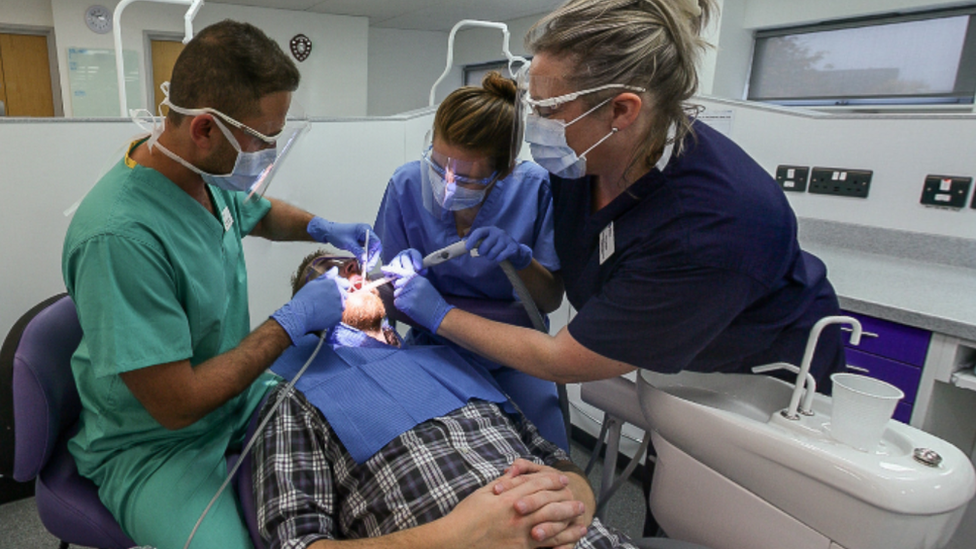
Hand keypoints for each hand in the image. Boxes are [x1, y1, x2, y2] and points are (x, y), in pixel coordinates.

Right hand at [271, 267, 349, 344]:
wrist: (300, 314)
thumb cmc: (304, 298)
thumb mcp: (313, 283)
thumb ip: (327, 276)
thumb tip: (335, 269)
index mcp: (333, 283)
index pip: (345, 284)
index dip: (339, 287)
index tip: (331, 291)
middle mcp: (338, 293)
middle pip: (344, 295)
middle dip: (337, 297)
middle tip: (324, 301)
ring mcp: (339, 305)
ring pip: (341, 305)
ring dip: (336, 306)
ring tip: (323, 308)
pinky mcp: (338, 316)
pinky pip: (338, 315)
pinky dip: (332, 315)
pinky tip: (323, 314)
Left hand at [307, 217, 382, 270]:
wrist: (330, 232)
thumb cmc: (337, 234)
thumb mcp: (348, 243)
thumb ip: (358, 251)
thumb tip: (365, 260)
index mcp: (365, 229)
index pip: (375, 242)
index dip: (373, 252)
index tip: (368, 261)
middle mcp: (368, 233)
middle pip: (376, 247)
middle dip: (373, 258)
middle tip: (368, 267)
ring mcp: (365, 238)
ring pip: (373, 250)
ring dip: (370, 259)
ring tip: (366, 268)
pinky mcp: (362, 243)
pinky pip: (368, 251)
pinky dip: (366, 258)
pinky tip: (364, 263)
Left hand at [381, 250, 450, 332]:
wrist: (440, 314)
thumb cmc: (433, 302)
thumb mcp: (424, 286)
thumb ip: (413, 282)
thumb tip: (399, 280)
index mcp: (418, 278)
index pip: (402, 272)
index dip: (392, 271)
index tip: (383, 268)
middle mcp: (413, 283)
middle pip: (397, 285)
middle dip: (401, 291)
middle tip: (413, 298)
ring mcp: (410, 293)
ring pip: (396, 294)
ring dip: (402, 300)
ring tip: (414, 304)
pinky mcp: (407, 302)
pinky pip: (397, 302)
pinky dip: (401, 307)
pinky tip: (411, 309)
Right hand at [444, 470, 586, 548]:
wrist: (453, 541)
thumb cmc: (464, 517)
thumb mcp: (481, 493)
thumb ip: (501, 484)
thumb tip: (514, 474)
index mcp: (507, 498)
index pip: (536, 485)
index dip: (552, 481)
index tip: (563, 479)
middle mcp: (516, 515)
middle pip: (549, 504)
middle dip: (566, 502)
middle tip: (579, 502)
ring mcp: (519, 534)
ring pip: (551, 526)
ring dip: (568, 522)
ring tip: (581, 520)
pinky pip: (544, 546)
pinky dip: (560, 542)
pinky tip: (569, 541)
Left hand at [466, 226, 532, 269]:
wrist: (515, 250)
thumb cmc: (497, 245)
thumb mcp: (487, 240)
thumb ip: (476, 241)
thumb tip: (463, 242)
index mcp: (490, 229)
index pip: (479, 232)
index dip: (472, 240)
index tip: (467, 248)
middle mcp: (499, 232)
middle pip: (485, 245)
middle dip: (482, 252)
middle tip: (483, 254)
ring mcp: (506, 239)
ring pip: (493, 253)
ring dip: (490, 257)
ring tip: (492, 256)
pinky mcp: (512, 247)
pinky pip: (500, 257)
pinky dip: (498, 259)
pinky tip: (499, 258)